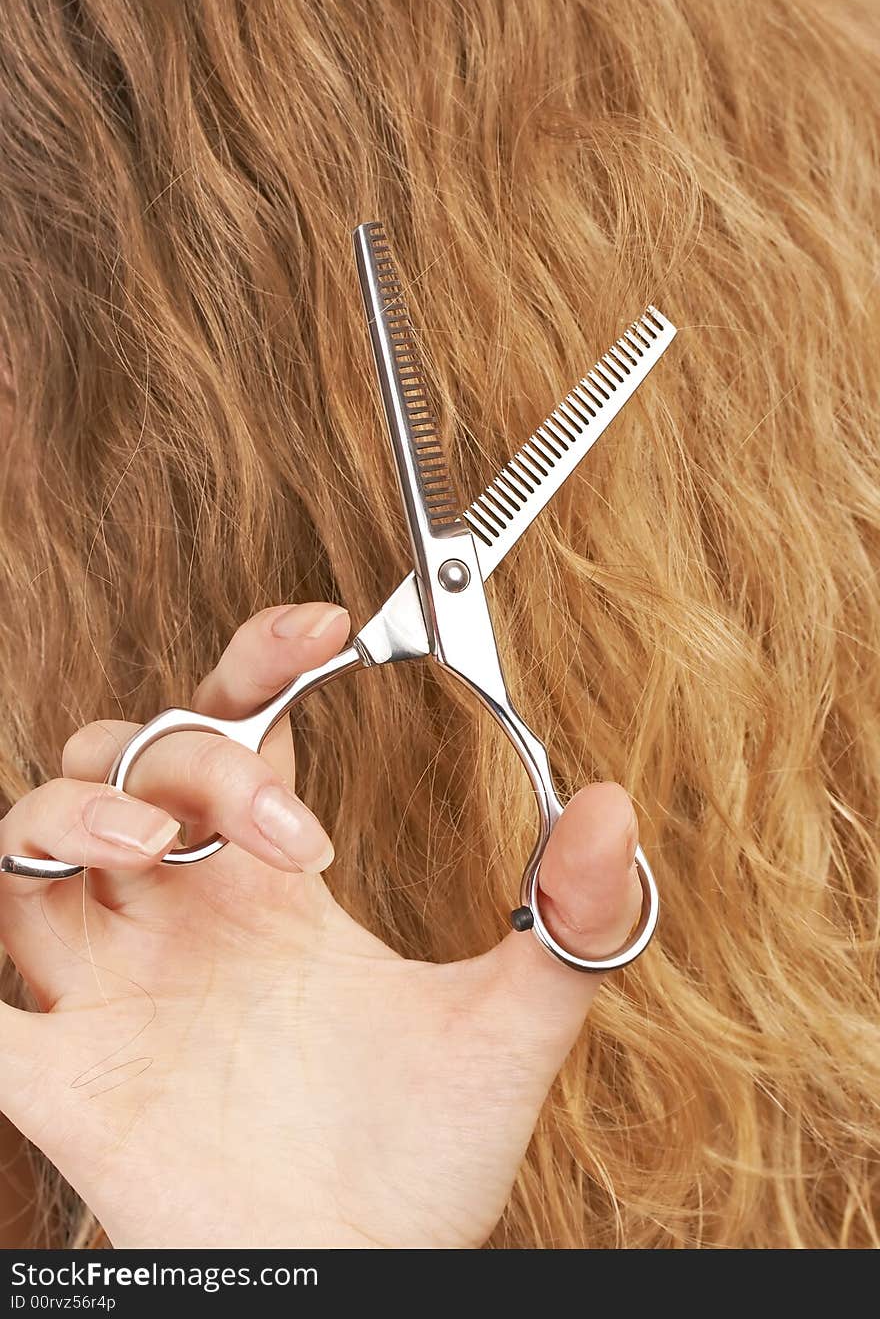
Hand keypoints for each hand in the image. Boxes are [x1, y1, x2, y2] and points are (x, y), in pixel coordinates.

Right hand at [0, 602, 641, 1248]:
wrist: (365, 1281)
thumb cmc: (426, 1162)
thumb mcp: (508, 1027)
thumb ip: (569, 923)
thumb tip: (613, 806)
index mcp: (272, 887)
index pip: (233, 722)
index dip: (261, 656)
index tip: (327, 625)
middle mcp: (182, 917)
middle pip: (128, 762)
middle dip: (193, 760)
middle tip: (292, 829)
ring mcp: (112, 989)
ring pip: (28, 835)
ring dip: (73, 809)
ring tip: (160, 851)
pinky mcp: (63, 1076)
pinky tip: (21, 947)